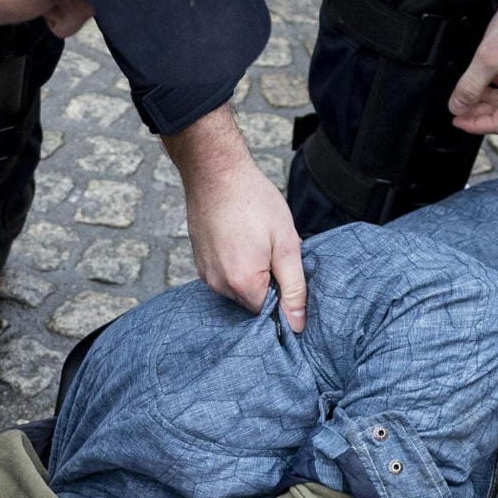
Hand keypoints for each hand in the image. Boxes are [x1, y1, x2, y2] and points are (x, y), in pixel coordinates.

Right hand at [166, 106, 306, 331]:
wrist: (215, 172)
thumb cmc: (253, 201)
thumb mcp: (286, 243)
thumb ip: (294, 288)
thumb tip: (298, 325)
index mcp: (243, 284)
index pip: (270, 314)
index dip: (285, 296)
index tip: (289, 272)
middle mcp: (219, 286)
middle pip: (253, 302)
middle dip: (269, 283)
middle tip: (274, 251)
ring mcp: (206, 275)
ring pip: (239, 289)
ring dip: (253, 273)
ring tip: (256, 242)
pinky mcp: (199, 263)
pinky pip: (224, 276)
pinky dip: (236, 264)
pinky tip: (242, 239)